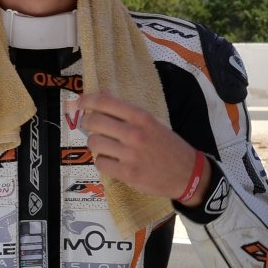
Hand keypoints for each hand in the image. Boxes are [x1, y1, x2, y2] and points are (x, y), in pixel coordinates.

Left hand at [77, 94, 202, 202]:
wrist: (187, 173)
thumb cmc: (169, 146)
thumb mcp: (152, 122)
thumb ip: (127, 111)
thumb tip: (102, 94)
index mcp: (141, 117)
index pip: (105, 102)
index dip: (87, 100)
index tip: (80, 102)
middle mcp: (134, 133)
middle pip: (94, 121)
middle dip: (87, 122)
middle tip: (90, 125)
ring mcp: (130, 154)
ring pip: (94, 142)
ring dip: (95, 143)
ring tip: (105, 145)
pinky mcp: (127, 173)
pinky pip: (100, 162)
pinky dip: (103, 161)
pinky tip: (112, 160)